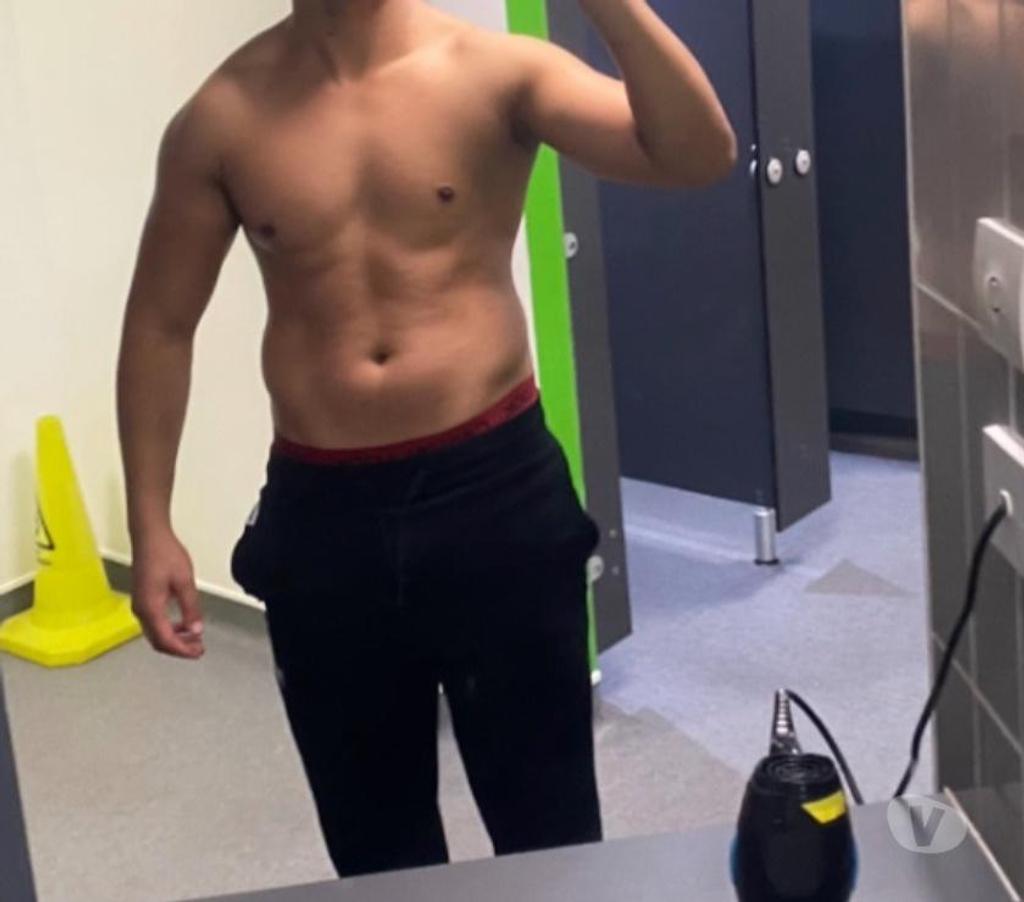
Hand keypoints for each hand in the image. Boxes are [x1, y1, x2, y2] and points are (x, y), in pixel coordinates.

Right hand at [130, 528, 204, 658]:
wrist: (149, 536)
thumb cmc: (165, 554)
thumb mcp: (185, 582)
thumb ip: (191, 608)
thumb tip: (196, 630)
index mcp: (150, 608)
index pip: (166, 640)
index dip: (183, 651)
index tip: (198, 653)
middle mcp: (141, 610)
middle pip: (158, 641)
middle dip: (179, 648)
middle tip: (199, 648)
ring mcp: (140, 605)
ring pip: (156, 633)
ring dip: (175, 638)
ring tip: (194, 637)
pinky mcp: (143, 599)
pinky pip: (155, 622)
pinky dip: (169, 628)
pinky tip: (184, 623)